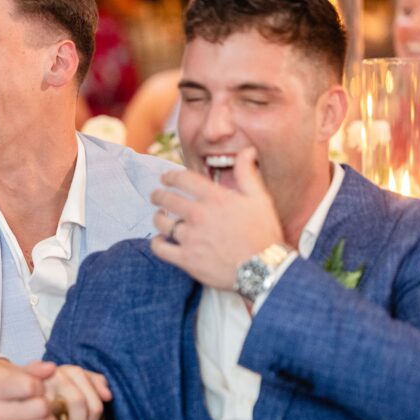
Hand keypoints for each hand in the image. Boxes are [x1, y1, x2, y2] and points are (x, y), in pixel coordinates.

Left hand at [149, 148, 283, 289]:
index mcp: (215, 198)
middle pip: (166, 199)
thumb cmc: (263, 233)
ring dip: (158, 217)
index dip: (170, 176)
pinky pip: (160, 248)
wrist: (263, 268)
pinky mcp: (186, 259)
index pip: (182, 179)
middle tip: (156, 196)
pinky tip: (159, 241)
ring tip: (159, 217)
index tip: (165, 178)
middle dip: (158, 195)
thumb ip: (248, 173)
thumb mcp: (260, 199)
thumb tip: (246, 151)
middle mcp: (199, 215)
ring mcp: (190, 237)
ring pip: (161, 223)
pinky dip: (156, 243)